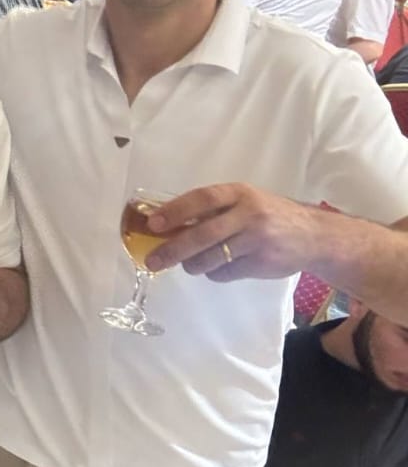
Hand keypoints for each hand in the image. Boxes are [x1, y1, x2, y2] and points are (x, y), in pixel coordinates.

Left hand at [144, 184, 330, 281]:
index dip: (175, 211)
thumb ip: (212, 209)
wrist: (314, 236)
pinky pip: (225, 273)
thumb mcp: (244, 201)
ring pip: (211, 258)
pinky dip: (214, 273)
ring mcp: (257, 240)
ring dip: (192, 264)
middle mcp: (249, 214)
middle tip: (152, 260)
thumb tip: (165, 222)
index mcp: (239, 193)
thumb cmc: (268, 215)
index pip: (202, 199)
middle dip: (172, 249)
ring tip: (189, 263)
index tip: (153, 224)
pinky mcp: (262, 263)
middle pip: (202, 234)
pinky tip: (220, 266)